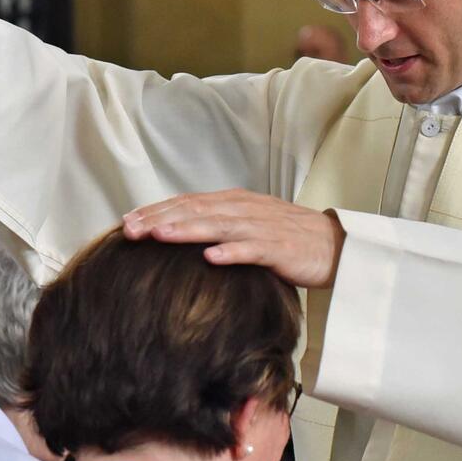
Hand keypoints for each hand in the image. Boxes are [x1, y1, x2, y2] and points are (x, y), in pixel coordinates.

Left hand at [122, 189, 344, 288]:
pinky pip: (253, 250)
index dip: (156, 210)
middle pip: (195, 210)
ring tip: (159, 237)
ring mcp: (262, 228)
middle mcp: (243, 210)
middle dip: (160, 219)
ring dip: (187, 230)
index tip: (126, 222)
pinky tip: (210, 258)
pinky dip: (231, 252)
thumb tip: (176, 233)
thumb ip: (216, 226)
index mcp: (233, 203)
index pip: (187, 202)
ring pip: (218, 226)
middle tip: (129, 230)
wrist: (335, 246)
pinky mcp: (280, 248)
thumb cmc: (287, 240)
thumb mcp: (246, 226)